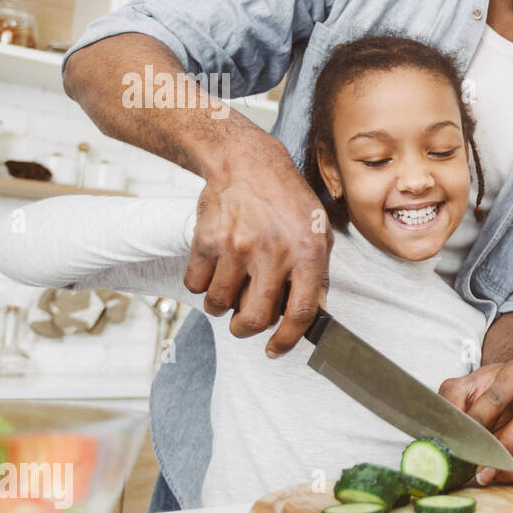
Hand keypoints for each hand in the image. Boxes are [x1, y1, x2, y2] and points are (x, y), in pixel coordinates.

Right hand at [183, 134, 330, 355]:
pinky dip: (200, 286)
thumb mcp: (318, 233)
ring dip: (221, 307)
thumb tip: (310, 316)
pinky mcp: (207, 240)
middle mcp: (273, 253)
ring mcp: (237, 247)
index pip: (300, 314)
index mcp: (307, 254)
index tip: (274, 350)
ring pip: (218, 305)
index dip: (287, 340)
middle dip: (245, 330)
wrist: (247, 163)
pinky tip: (213, 271)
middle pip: (253, 318)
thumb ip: (316, 275)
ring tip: (229, 291)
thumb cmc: (287, 200)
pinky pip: (195, 285)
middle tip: (244, 324)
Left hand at [439, 359, 512, 484]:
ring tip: (491, 476)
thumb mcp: (463, 386)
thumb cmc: (485, 390)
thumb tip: (450, 429)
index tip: (465, 433)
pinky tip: (499, 477)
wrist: (505, 392)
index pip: (500, 395)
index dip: (481, 416)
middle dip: (504, 446)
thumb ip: (452, 400)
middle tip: (480, 463)